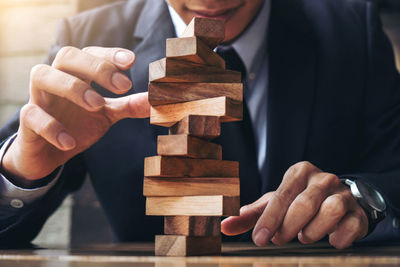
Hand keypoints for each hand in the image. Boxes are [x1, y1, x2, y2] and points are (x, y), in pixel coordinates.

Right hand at [2, 46, 149, 180]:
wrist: (48, 155)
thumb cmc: (77, 126)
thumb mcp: (107, 116)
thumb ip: (128, 106)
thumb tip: (156, 99)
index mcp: (77, 76)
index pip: (90, 53)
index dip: (109, 54)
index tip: (131, 60)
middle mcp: (56, 81)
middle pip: (67, 56)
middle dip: (96, 66)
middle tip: (124, 86)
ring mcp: (39, 98)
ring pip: (42, 75)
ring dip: (73, 87)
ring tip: (98, 105)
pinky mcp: (27, 122)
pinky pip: (32, 115)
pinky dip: (51, 127)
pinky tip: (70, 142)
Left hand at [221, 161, 368, 248]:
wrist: (336, 200)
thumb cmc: (298, 201)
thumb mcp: (274, 203)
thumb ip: (251, 215)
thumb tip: (224, 226)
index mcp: (299, 172)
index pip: (281, 195)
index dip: (269, 219)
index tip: (259, 239)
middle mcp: (322, 178)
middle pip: (304, 203)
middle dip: (288, 227)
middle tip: (279, 240)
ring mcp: (343, 194)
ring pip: (330, 211)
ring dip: (313, 231)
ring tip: (304, 236)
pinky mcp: (358, 212)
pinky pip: (350, 225)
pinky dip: (337, 238)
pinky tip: (330, 239)